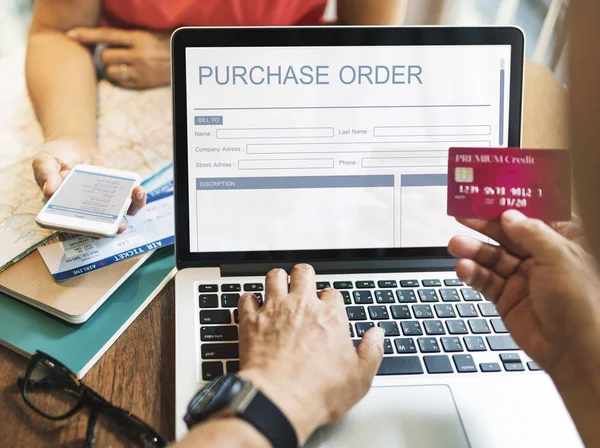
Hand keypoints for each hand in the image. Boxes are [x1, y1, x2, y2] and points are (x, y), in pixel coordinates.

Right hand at [32, 140, 145, 233]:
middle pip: (102, 227)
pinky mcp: (118, 192)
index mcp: (65, 210)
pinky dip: (137, 197)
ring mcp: (105, 203)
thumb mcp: (44, 161)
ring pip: (120, 216)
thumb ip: (45, 174)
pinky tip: (137, 188)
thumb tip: (49, 190)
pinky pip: (130, 199)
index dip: (85, 232)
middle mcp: (87, 211)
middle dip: (112, 228)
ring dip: (131, 210)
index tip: (94, 231)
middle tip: (119, 226)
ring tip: (135, 198)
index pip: (75, 227)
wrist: (73, 146)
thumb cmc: (55, 158)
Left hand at [67, 27, 170, 88]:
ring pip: (110, 71)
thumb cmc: (165, 44)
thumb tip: (103, 37)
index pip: (106, 35)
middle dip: (104, 55)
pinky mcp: (143, 83)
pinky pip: (120, 82)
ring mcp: (140, 71)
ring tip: (119, 65)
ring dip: (110, 68)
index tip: (70, 34)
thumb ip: (127, 36)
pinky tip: (125, 73)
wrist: (184, 60)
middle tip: (112, 54)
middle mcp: (138, 55)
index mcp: (138, 38)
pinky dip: (118, 78)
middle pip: (105, 56)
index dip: (87, 34)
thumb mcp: (147, 34)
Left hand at [236, 264, 383, 444]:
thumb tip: (377, 335)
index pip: (332, 292)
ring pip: (274, 277)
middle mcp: (302, 306)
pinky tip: (252, 306)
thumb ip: (371, 351)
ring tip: (279, 287)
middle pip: (303, 273)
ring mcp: (274, 311)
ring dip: (277, 280)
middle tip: (302, 286)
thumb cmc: (318, 392)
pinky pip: (246, 298)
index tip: (327, 309)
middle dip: (304, 277)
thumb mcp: (359, 377)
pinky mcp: (251, 321)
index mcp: (330, 316)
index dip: (330, 299)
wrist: (279, 401)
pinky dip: (249, 300)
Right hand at [448, 210, 599, 377]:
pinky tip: (464, 268)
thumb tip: (510, 216)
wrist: (575, 352)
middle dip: (485, 223)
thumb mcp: (559, 257)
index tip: (492, 190)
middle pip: (508, 232)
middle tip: (463, 215)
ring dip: (473, 249)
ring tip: (456, 244)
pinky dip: (472, 273)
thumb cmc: (584, 305)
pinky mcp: (508, 296)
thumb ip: (531, 233)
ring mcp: (523, 277)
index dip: (514, 200)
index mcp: (563, 240)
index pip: (536, 212)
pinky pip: (485, 280)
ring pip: (492, 256)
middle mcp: (542, 256)